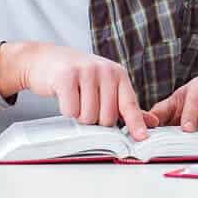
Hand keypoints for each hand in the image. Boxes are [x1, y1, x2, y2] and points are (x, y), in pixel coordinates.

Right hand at [0, 42, 157, 139]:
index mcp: (118, 74)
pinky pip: (71, 110)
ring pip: (88, 117)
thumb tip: (151, 122)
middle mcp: (105, 70)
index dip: (136, 123)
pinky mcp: (66, 76)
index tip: (142, 138)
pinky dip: (67, 110)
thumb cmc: (78, 75)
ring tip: (76, 98)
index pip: (129, 104)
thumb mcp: (104, 85)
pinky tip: (65, 96)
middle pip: (107, 118)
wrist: (45, 59)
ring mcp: (86, 71)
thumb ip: (125, 105)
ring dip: (79, 115)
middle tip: (87, 104)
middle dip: (95, 119)